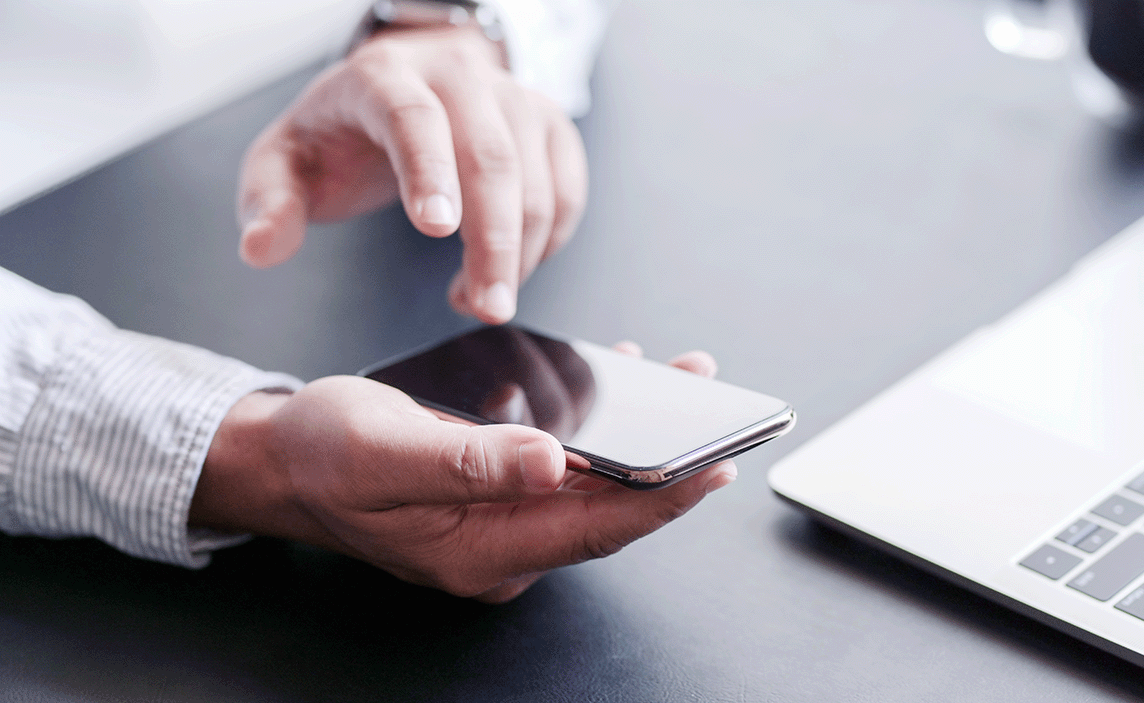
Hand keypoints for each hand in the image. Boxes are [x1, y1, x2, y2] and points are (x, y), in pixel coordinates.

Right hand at [192, 348, 733, 602]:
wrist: (283, 461)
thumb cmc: (323, 453)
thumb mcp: (383, 449)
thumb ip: (467, 461)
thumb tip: (554, 462)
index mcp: (479, 551)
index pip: (597, 530)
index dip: (664, 498)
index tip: (717, 460)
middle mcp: (502, 549)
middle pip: (608, 510)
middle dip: (667, 460)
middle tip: (714, 402)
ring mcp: (503, 528)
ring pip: (593, 488)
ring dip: (639, 440)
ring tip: (679, 382)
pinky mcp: (498, 499)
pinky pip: (567, 472)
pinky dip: (599, 433)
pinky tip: (615, 387)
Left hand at [236, 24, 587, 323]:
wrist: (403, 88)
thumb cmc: (343, 133)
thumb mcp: (286, 161)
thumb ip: (269, 202)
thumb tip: (261, 249)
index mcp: (384, 77)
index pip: (414, 118)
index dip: (429, 172)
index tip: (437, 232)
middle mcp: (457, 75)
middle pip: (491, 156)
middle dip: (495, 241)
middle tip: (488, 308)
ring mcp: (512, 95)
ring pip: (538, 178)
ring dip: (522, 253)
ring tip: (479, 298)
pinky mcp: (549, 124)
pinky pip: (568, 190)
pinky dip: (551, 241)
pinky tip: (515, 269)